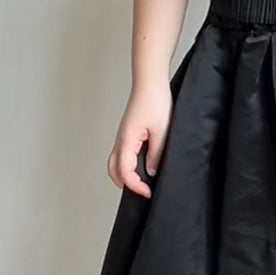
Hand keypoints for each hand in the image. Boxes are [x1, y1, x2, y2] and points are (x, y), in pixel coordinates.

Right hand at [107, 81, 173, 198]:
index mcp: (127, 140)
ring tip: (142, 181)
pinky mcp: (128, 131)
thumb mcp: (162, 131)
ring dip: (125, 174)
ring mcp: (123, 135)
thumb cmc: (155, 101)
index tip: (148, 192)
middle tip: (143, 191)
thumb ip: (156, 153)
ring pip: (115, 162)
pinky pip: (122, 153)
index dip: (135, 185)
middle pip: (114, 170)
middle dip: (126, 184)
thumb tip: (152, 171)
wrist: (150, 82)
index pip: (125, 171)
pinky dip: (127, 164)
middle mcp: (121, 139)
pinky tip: (142, 164)